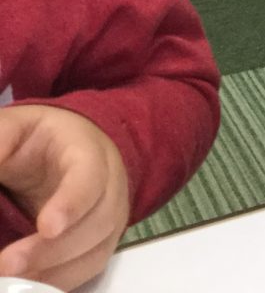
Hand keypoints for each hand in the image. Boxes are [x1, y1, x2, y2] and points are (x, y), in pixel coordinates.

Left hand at [0, 104, 130, 290]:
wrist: (71, 146)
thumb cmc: (40, 138)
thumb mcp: (16, 128)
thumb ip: (0, 143)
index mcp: (90, 152)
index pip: (91, 178)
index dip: (72, 204)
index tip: (46, 228)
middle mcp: (111, 186)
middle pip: (98, 222)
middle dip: (53, 250)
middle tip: (7, 265)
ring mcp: (111, 216)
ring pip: (97, 251)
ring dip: (54, 272)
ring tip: (11, 281)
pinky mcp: (101, 242)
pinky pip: (89, 268)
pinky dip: (60, 281)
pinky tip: (28, 285)